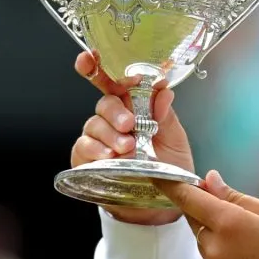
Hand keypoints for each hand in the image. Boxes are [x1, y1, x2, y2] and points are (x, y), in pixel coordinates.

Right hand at [70, 50, 195, 225]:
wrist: (161, 202)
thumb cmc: (169, 166)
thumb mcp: (175, 137)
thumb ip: (166, 114)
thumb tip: (162, 92)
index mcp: (134, 106)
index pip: (114, 80)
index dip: (100, 66)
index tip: (92, 56)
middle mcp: (113, 119)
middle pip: (103, 102)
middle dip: (114, 110)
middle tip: (129, 124)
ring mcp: (98, 139)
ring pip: (93, 124)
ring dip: (110, 134)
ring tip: (127, 148)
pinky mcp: (86, 159)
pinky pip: (83, 147)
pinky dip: (96, 150)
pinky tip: (108, 156)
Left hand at [157, 170, 258, 258]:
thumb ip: (235, 196)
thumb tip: (210, 180)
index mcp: (229, 223)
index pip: (189, 198)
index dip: (171, 185)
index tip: (158, 175)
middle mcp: (215, 245)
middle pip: (194, 217)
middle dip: (203, 205)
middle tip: (224, 198)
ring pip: (202, 235)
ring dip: (212, 226)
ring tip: (246, 227)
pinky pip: (210, 252)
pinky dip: (219, 242)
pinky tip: (245, 244)